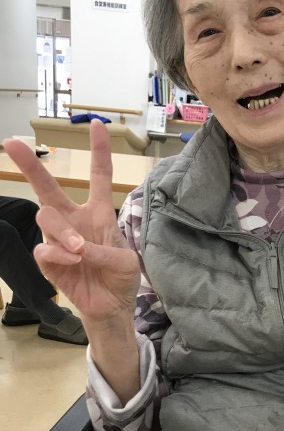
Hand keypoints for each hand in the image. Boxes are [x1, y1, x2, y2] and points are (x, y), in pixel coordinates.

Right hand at [2, 120, 140, 324]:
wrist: (111, 307)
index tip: (96, 123)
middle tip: (12, 143)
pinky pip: (44, 248)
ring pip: (46, 217)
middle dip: (30, 164)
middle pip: (48, 187)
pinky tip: (72, 260)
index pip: (99, 176)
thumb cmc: (120, 278)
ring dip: (63, 231)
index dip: (98, 150)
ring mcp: (59, 239)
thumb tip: (77, 248)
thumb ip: (103, 250)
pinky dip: (59, 253)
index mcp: (98, 213)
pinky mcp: (49, 260)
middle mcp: (75, 220)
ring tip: (79, 249)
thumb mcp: (125, 261)